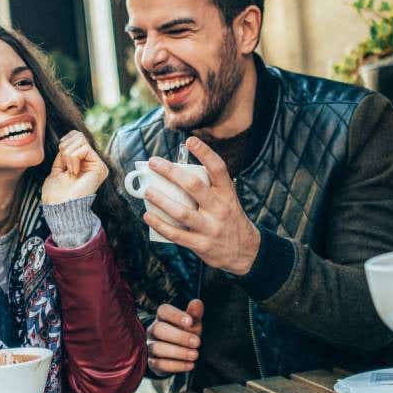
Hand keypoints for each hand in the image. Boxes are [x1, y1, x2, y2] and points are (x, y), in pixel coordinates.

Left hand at [42, 131, 108, 204]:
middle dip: (65, 148)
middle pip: (78, 135)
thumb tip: (69, 137)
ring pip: (80, 139)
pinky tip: (74, 172)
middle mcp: (93, 162)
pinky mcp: (100, 167)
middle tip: (65, 165)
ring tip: (69, 171)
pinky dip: (73, 159)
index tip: (61, 159)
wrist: (59, 206)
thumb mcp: (58, 167)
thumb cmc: (56, 192)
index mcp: (83, 162)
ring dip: (68, 155)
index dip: (64, 142)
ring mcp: (98, 164)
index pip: (76, 136)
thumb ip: (65, 152)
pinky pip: (83, 148)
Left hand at [142, 137, 260, 274]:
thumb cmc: (229, 219)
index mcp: (227, 194)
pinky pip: (176, 234)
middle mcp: (220, 209)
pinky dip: (160, 225)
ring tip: (147, 191)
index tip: (190, 140)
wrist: (245, 252)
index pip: (218, 169)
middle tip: (154, 163)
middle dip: (171, 172)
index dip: (205, 153)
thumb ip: (208, 188)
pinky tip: (149, 217)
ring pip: (182, 212)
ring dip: (161, 200)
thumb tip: (175, 172)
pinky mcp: (201, 245)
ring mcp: (211, 228)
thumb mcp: (227, 200)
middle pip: (194, 186)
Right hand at [146, 300, 202, 374]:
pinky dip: (176, 365)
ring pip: (158, 348)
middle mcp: (153, 330)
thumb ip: (194, 314)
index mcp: (163, 317)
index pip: (164, 311)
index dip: (176, 315)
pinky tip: (190, 365)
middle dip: (179, 336)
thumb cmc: (185, 333)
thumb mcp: (192, 324)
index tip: (190, 322)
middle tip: (197, 342)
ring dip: (178, 352)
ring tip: (195, 355)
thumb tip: (197, 302)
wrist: (178, 354)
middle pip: (158, 329)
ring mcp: (150, 346)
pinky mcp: (151, 362)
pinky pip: (159, 364)